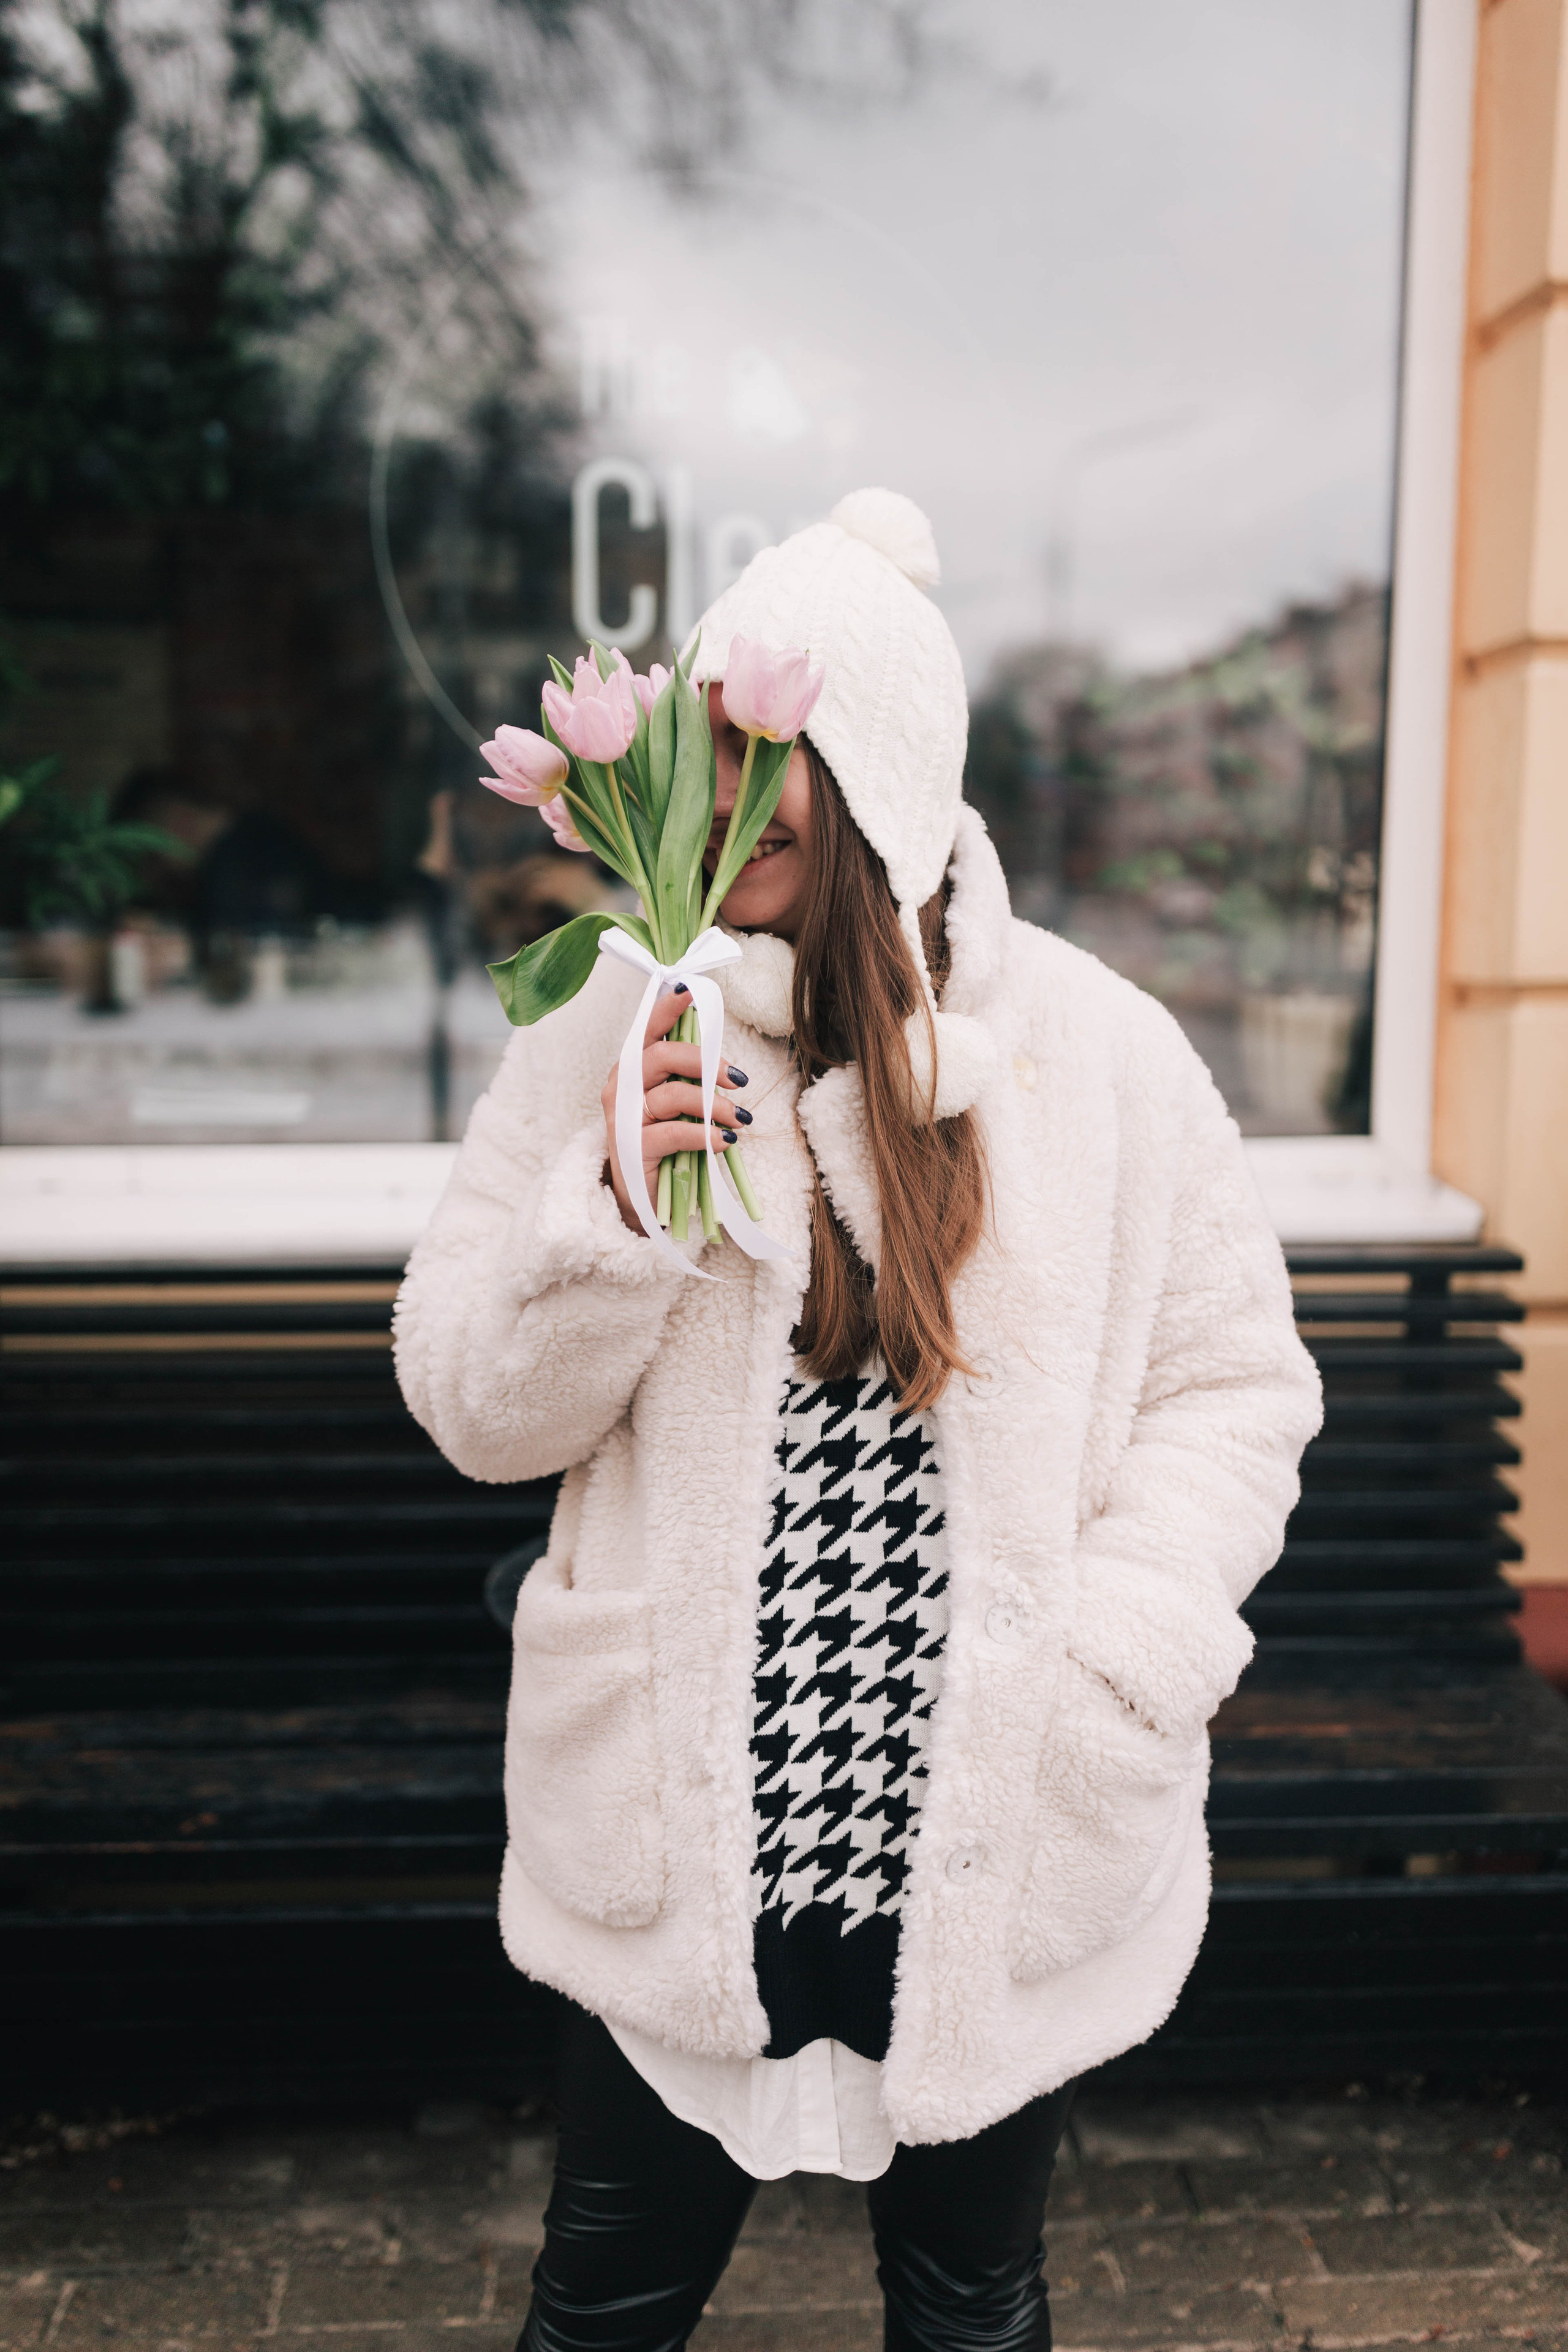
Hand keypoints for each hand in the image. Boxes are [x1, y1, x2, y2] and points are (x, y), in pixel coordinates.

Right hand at [601, 988, 747, 1235]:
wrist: (640, 1198)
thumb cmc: (665, 1143)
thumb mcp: (677, 1105)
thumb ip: (689, 1078)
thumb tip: (723, 1058)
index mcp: (632, 1068)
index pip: (649, 1030)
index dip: (667, 1008)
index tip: (689, 991)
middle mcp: (621, 1087)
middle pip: (661, 1056)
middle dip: (705, 1062)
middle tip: (739, 1078)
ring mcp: (624, 1118)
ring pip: (672, 1095)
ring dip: (714, 1105)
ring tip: (740, 1119)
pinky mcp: (633, 1148)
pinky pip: (674, 1132)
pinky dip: (704, 1135)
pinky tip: (725, 1141)